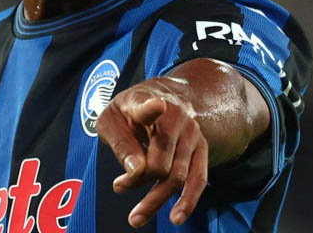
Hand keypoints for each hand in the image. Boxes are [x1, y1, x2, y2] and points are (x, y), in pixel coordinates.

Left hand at [96, 76, 207, 227]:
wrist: (163, 95)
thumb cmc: (129, 111)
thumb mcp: (111, 118)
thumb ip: (119, 142)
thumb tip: (135, 171)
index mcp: (146, 101)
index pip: (148, 106)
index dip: (151, 107)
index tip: (157, 106)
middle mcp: (174, 116)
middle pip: (160, 160)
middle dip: (138, 180)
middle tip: (119, 186)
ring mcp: (191, 133)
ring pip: (177, 175)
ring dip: (155, 199)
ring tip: (136, 218)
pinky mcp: (201, 148)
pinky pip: (198, 179)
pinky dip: (188, 200)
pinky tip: (176, 217)